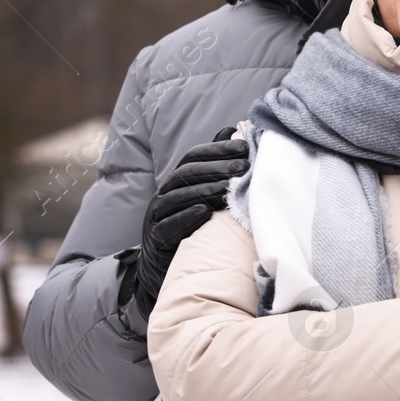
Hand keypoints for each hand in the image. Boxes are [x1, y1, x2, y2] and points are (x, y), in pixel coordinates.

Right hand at [126, 127, 247, 322]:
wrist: (164, 268)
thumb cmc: (190, 228)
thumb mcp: (203, 197)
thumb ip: (214, 167)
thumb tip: (231, 131)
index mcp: (175, 182)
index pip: (193, 157)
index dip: (217, 150)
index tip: (244, 148)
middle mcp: (163, 195)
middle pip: (185, 174)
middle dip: (215, 168)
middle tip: (243, 167)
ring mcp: (156, 217)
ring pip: (177, 197)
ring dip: (204, 190)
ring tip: (228, 188)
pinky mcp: (155, 240)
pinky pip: (168, 227)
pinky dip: (186, 218)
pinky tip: (204, 212)